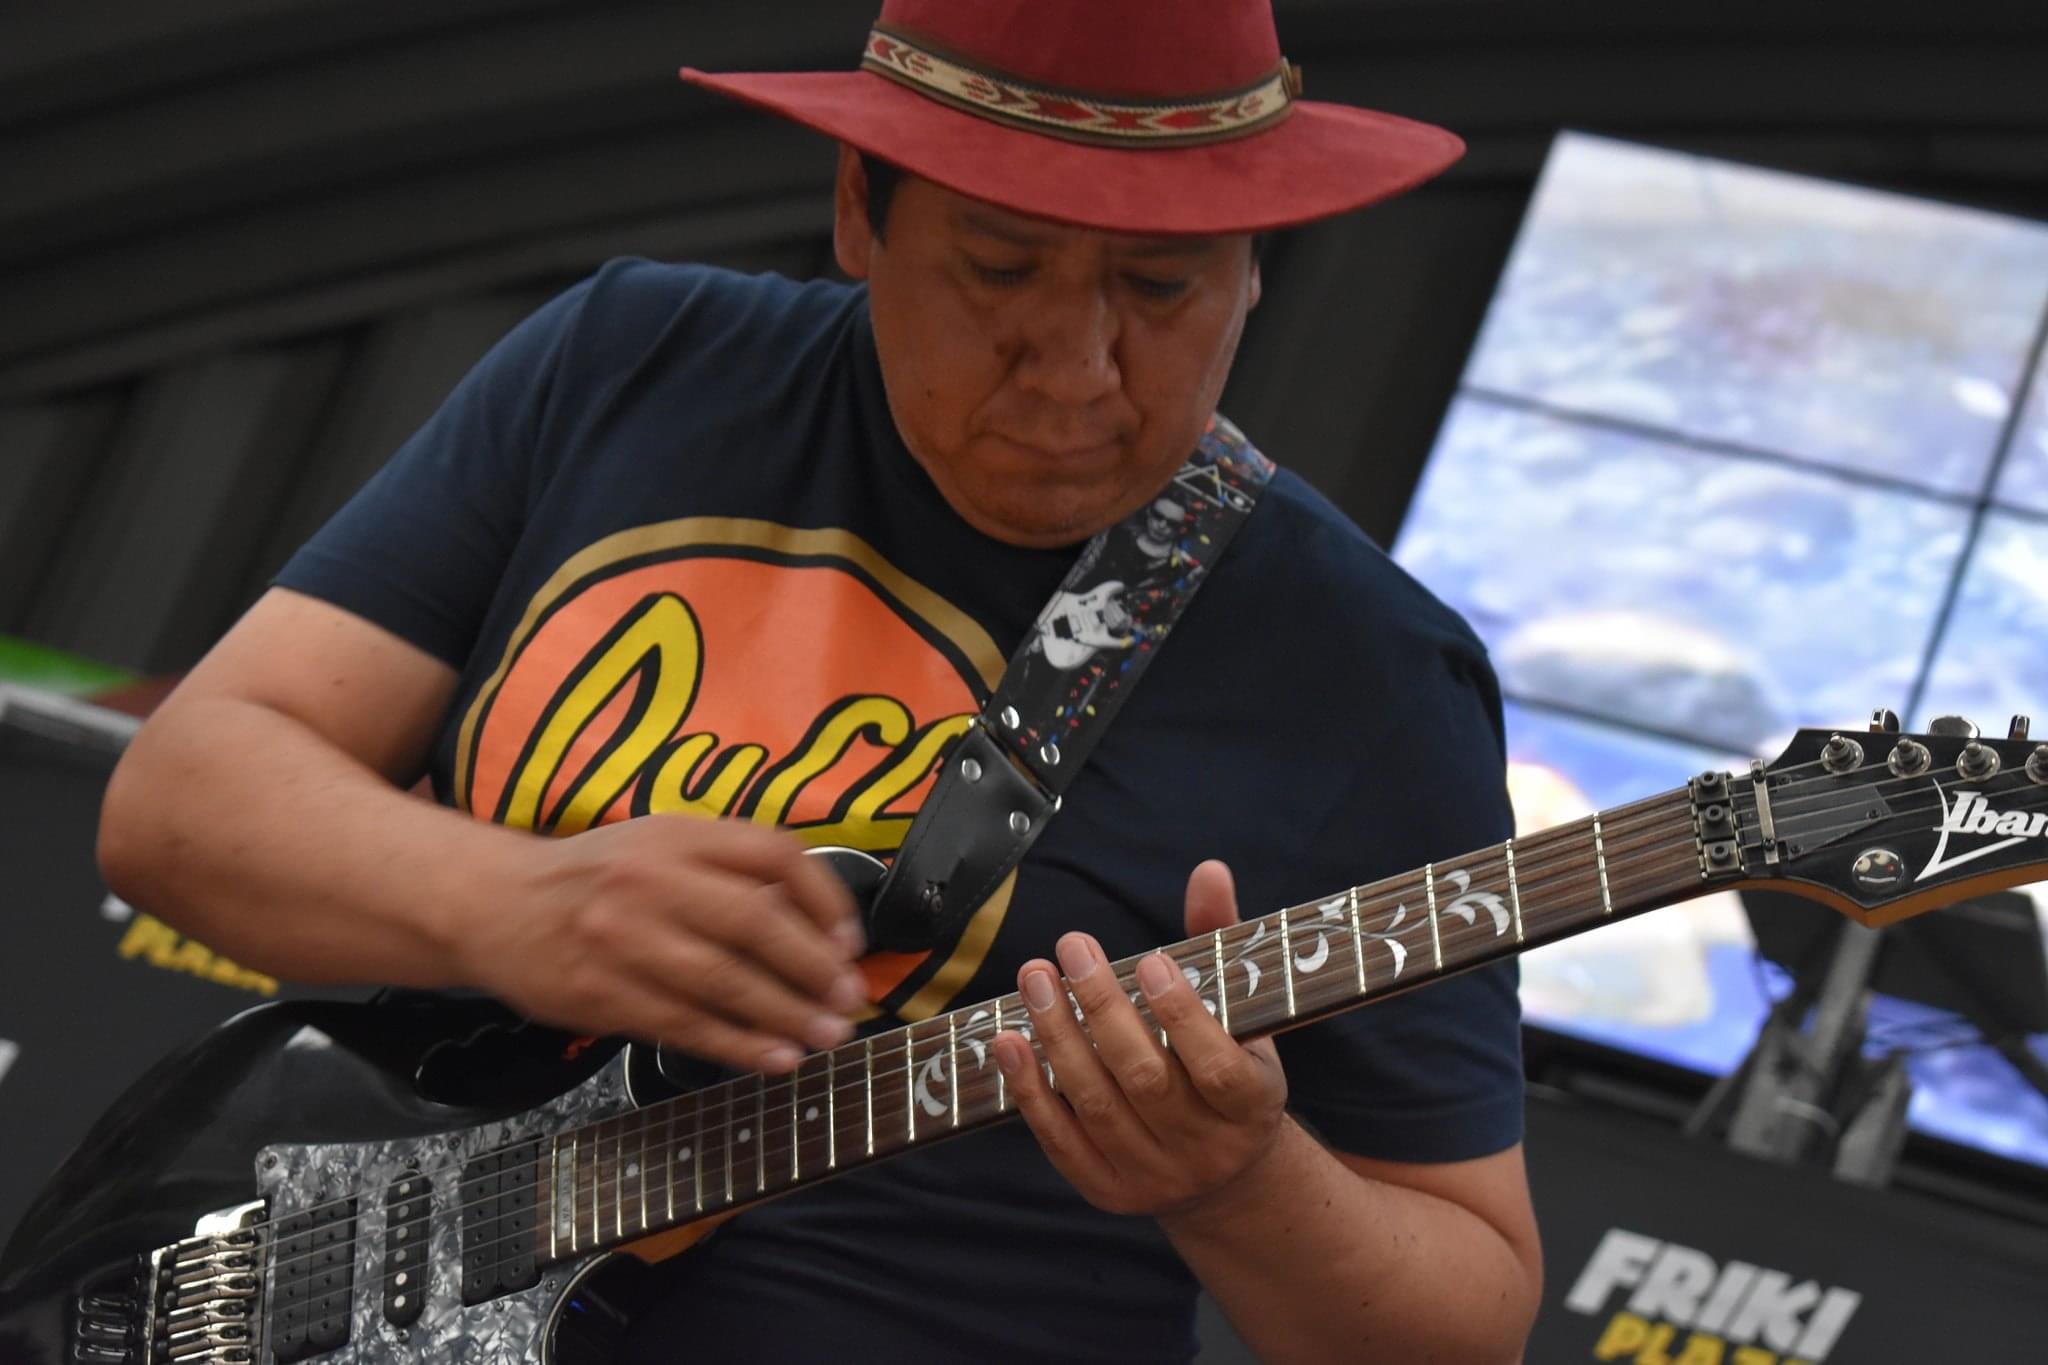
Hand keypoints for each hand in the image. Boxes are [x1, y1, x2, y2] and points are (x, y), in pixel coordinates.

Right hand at [466, 815, 868, 1073]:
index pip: (774, 856)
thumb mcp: (659, 844)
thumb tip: (817, 919)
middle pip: (756, 923)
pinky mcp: (603, 993)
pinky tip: (776, 1058)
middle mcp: (653, 880)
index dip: (824, 901)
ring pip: (725, 982)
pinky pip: (686, 1024)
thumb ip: (728, 867)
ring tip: (828, 1037)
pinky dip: (739, 1045)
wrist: (493, 904)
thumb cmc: (595, 877)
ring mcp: (625, 939)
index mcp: (677, 835)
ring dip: (787, 1015)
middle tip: (850, 999)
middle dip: (813, 968)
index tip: (850, 942)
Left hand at [992, 860, 1287, 1217]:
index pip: (1218, 1067)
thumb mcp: (1243, 1012)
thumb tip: (1209, 870)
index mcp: (1254, 1106)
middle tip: (1070, 948)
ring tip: (1034, 979)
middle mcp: (1207, 1150)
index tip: (1148, 960)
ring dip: (1059, 1038)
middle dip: (1102, 1010)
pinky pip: (1062, 1141)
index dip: (1182, 1016)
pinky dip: (1031, 1091)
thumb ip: (1221, 941)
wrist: (1223, 1175)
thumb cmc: (1230, 1067)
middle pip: (1146, 1080)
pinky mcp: (1107, 1191)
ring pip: (1098, 1106)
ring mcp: (1156, 1176)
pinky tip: (1007, 1041)